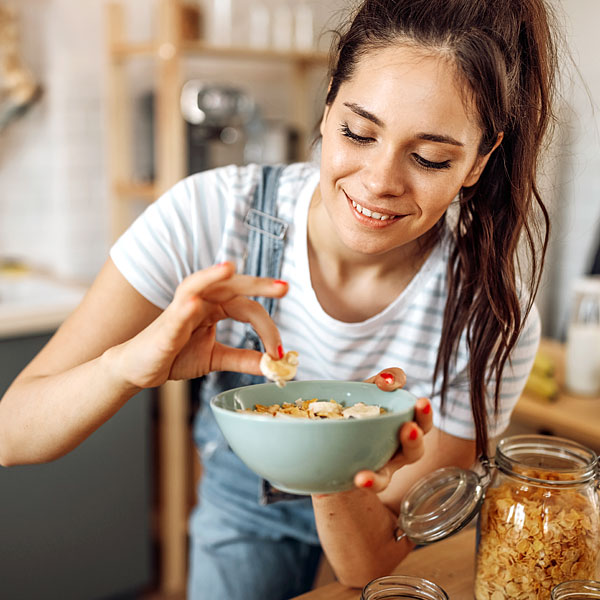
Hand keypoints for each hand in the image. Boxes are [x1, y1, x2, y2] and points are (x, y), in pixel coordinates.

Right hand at [109, 262, 287, 389]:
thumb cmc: (174, 356)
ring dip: (212, 276)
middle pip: (230, 286)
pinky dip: (185, 306)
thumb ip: (242, 359)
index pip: (247, 308)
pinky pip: (175, 313)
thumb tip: (273, 364)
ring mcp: (180, 310)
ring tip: (229, 268)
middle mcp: (200, 302)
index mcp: (214, 308)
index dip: (268, 327)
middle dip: (257, 284)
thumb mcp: (215, 358)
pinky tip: (194, 303)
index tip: (281, 352)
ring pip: (198, 285)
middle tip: (284, 288)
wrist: (138, 369)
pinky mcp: (164, 326)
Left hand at [354, 368, 432, 492]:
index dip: (423, 413)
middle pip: (413, 451)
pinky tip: (360, 478)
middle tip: (409, 428)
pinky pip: (365, 486)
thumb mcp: (365, 392)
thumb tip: (388, 379)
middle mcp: (393, 453)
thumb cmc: (354, 414)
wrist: (326, 447)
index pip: (420, 422)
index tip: (421, 402)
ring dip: (383, 472)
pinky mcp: (359, 482)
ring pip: (386, 477)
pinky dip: (367, 482)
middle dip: (415, 440)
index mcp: (400, 429)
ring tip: (376, 466)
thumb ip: (379, 382)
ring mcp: (377, 469)